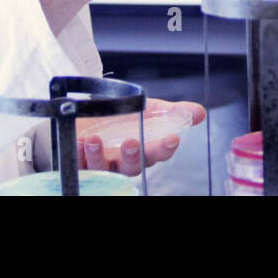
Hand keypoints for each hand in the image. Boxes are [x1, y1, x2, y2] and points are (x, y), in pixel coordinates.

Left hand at [73, 99, 206, 175]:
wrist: (93, 111)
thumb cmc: (124, 115)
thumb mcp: (149, 109)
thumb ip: (172, 112)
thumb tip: (199, 112)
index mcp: (144, 150)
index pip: (158, 153)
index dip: (165, 148)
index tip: (172, 138)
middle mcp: (124, 161)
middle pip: (131, 166)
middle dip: (132, 156)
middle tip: (132, 143)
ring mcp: (102, 163)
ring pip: (102, 168)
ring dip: (98, 156)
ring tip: (94, 140)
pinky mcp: (81, 161)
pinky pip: (79, 164)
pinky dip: (78, 154)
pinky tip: (80, 142)